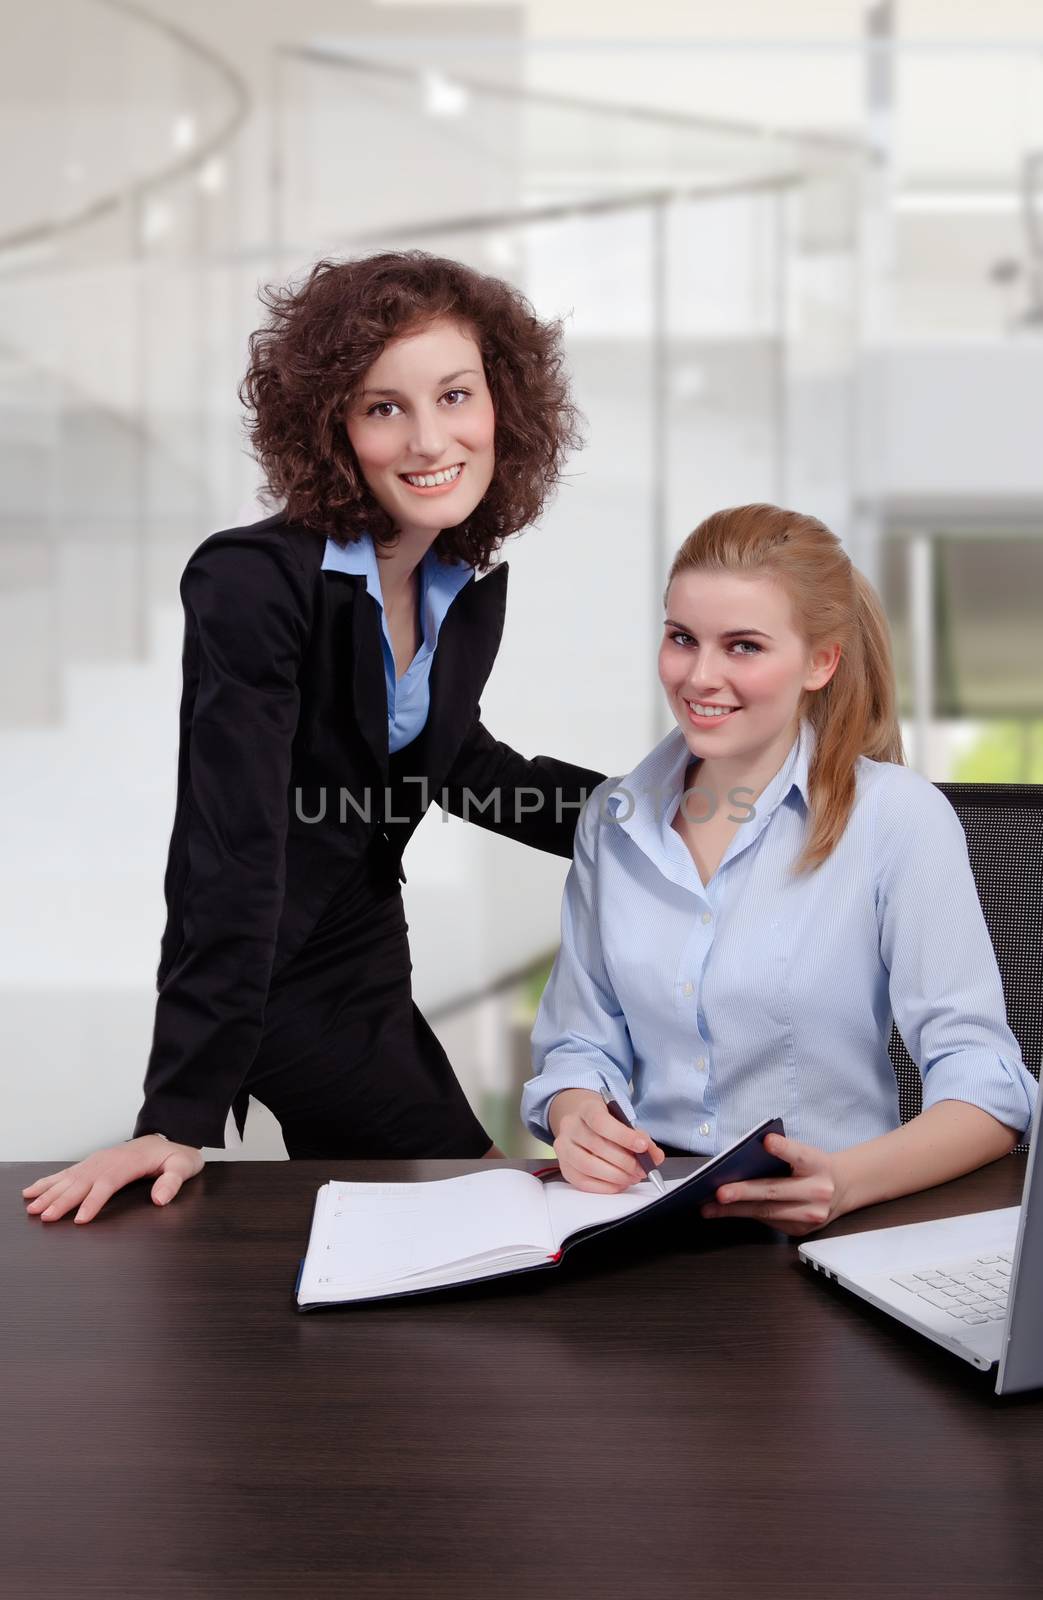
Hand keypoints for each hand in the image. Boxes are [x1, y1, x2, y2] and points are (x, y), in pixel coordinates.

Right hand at [22, 1135, 204, 1224]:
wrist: (170, 1135)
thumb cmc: (175, 1155)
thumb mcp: (183, 1166)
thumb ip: (172, 1181)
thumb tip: (160, 1198)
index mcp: (129, 1163)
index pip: (107, 1183)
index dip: (93, 1201)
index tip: (81, 1219)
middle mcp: (109, 1161)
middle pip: (82, 1182)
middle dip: (62, 1200)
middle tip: (46, 1216)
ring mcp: (98, 1161)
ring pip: (69, 1178)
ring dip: (50, 1193)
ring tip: (33, 1207)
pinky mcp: (92, 1164)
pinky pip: (66, 1173)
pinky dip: (48, 1182)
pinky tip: (32, 1191)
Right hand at [548, 1088, 664, 1193]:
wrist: (582, 1125)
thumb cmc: (606, 1124)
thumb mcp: (624, 1122)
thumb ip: (641, 1138)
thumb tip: (655, 1157)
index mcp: (586, 1108)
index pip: (601, 1121)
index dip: (623, 1136)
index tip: (643, 1147)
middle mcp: (570, 1126)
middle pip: (596, 1146)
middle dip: (625, 1161)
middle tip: (642, 1169)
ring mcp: (563, 1148)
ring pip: (588, 1165)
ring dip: (616, 1176)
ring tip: (632, 1177)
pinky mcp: (564, 1168)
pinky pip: (583, 1182)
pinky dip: (605, 1186)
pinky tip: (619, 1183)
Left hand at [699, 1132, 845, 1237]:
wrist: (841, 1188)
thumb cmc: (813, 1167)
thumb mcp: (805, 1154)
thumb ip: (782, 1153)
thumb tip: (740, 1159)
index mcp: (818, 1164)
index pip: (799, 1154)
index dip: (783, 1149)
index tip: (766, 1141)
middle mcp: (818, 1191)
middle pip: (775, 1191)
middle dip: (744, 1192)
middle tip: (720, 1192)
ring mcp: (811, 1214)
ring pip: (767, 1212)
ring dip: (735, 1210)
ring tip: (710, 1207)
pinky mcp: (800, 1230)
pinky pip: (768, 1222)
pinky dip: (745, 1215)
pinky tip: (725, 1211)